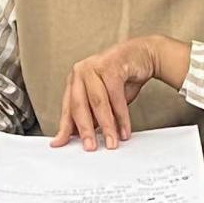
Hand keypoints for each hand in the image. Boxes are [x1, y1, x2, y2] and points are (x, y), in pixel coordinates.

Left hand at [51, 36, 190, 150]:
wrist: (143, 55)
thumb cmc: (122, 77)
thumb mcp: (104, 100)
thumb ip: (92, 115)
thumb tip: (82, 136)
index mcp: (75, 80)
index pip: (67, 108)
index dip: (65, 127)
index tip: (60, 143)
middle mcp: (81, 72)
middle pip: (80, 105)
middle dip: (86, 130)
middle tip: (90, 147)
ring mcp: (95, 66)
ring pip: (98, 102)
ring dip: (107, 125)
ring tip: (112, 141)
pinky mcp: (111, 65)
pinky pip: (115, 95)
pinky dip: (121, 115)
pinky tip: (125, 128)